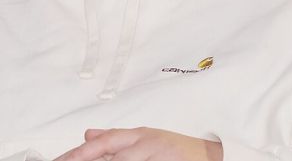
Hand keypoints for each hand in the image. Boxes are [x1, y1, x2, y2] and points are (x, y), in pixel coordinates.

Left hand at [53, 128, 222, 160]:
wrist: (212, 157)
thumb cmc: (177, 150)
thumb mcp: (145, 139)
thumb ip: (116, 139)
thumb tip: (87, 135)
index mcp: (138, 136)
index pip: (103, 143)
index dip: (79, 153)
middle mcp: (146, 144)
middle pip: (109, 155)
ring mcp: (156, 157)